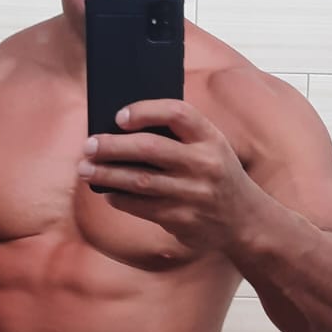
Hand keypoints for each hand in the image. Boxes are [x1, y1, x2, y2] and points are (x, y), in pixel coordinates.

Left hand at [78, 98, 260, 254]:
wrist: (245, 220)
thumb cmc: (217, 174)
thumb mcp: (211, 147)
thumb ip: (179, 137)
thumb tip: (122, 130)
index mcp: (211, 138)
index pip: (177, 114)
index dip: (145, 111)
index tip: (119, 116)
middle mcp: (204, 164)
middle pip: (150, 148)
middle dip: (112, 146)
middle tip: (88, 145)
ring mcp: (194, 194)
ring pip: (140, 181)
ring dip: (107, 174)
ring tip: (85, 169)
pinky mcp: (183, 219)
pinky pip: (142, 207)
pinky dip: (120, 198)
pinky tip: (107, 192)